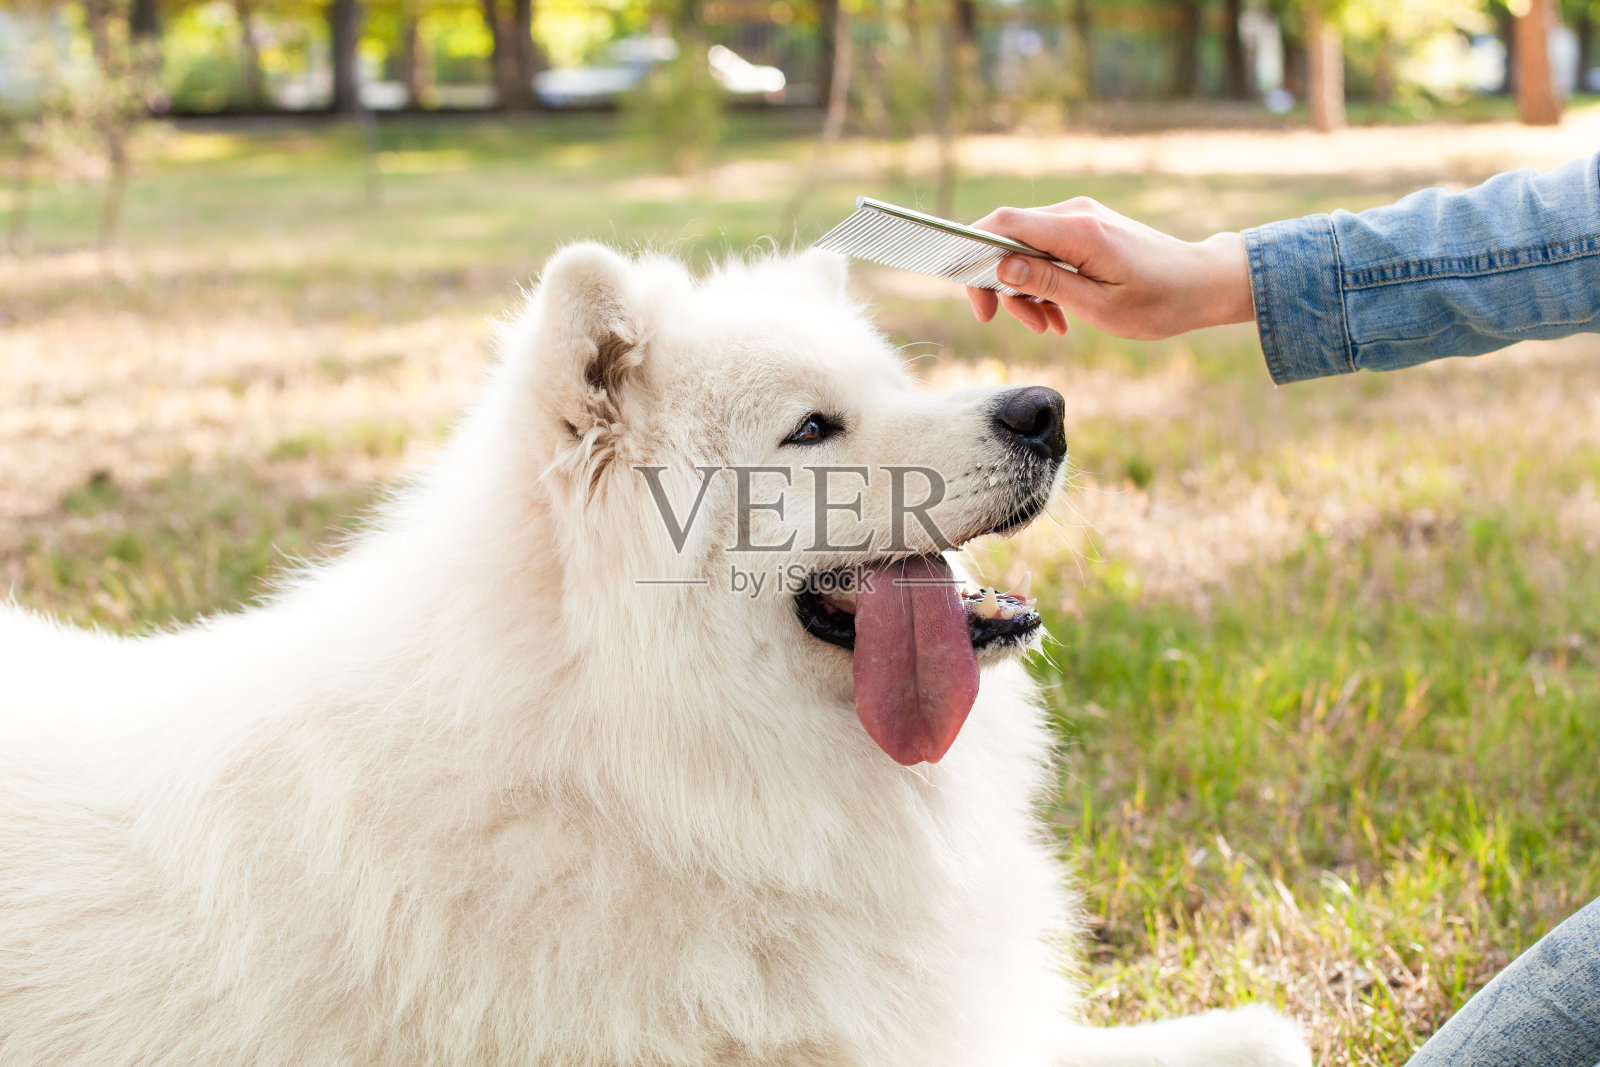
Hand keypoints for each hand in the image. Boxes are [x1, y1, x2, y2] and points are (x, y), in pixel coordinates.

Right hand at [964, 199, 1253, 338]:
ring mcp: (1081, 217)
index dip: (974, 257)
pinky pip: (1046, 250)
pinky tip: (1059, 315)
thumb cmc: (1159, 301)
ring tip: (1049, 326)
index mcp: (1078, 231)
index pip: (1002, 224)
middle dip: (1004, 286)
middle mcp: (1075, 213)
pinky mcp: (1086, 227)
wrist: (1203, 283)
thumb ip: (1047, 283)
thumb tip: (1000, 267)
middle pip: (1008, 239)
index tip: (980, 302)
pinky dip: (1044, 283)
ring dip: (1027, 291)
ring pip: (1025, 248)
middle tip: (1025, 326)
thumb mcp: (1099, 306)